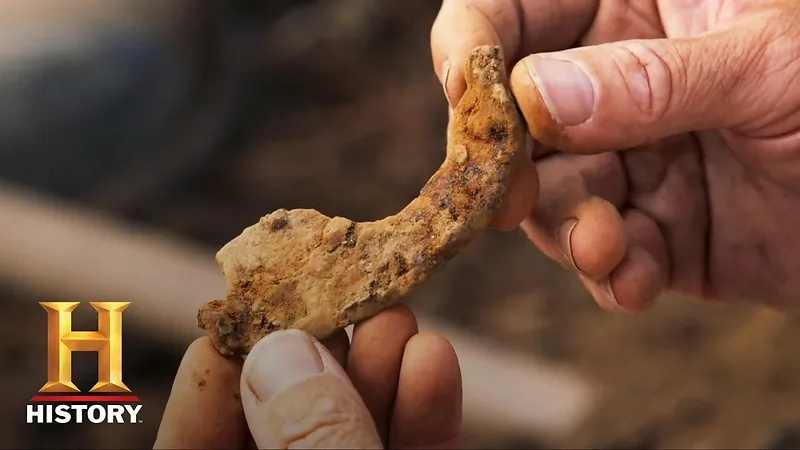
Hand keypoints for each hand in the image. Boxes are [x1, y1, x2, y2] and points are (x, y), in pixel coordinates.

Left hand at [154, 305, 461, 448]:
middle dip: (315, 355)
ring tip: (395, 313)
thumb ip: (314, 445)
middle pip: (287, 423)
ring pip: (357, 433)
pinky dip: (426, 411)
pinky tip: (433, 359)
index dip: (215, 378)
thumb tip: (281, 352)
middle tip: (335, 293)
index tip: (243, 313)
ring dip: (379, 370)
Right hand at [432, 0, 799, 310]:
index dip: (471, 47)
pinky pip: (606, 256)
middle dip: (512, 167)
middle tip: (515, 201)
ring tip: (608, 245)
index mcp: (634, 6)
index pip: (514, 11)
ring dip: (569, 230)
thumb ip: (650, 80)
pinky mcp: (658, 229)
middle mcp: (618, 83)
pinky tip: (637, 279)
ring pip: (551, 198)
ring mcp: (634, 158)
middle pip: (516, 121)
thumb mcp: (770, 59)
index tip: (468, 101)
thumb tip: (534, 99)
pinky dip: (614, 275)